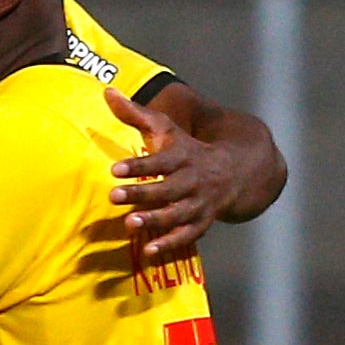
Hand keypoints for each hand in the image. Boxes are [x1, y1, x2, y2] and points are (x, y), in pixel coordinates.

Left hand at [106, 87, 224, 264]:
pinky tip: (149, 252)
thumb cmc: (188, 149)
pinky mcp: (201, 223)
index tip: (114, 169)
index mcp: (183, 156)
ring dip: (154, 220)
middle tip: (113, 196)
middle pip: (167, 189)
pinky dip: (170, 244)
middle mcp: (193, 181)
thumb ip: (136, 114)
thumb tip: (107, 92)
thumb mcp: (167, 129)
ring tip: (130, 224)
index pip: (160, 161)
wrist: (237, 171)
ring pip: (177, 214)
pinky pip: (187, 236)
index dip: (138, 165)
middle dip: (141, 193)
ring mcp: (199, 204)